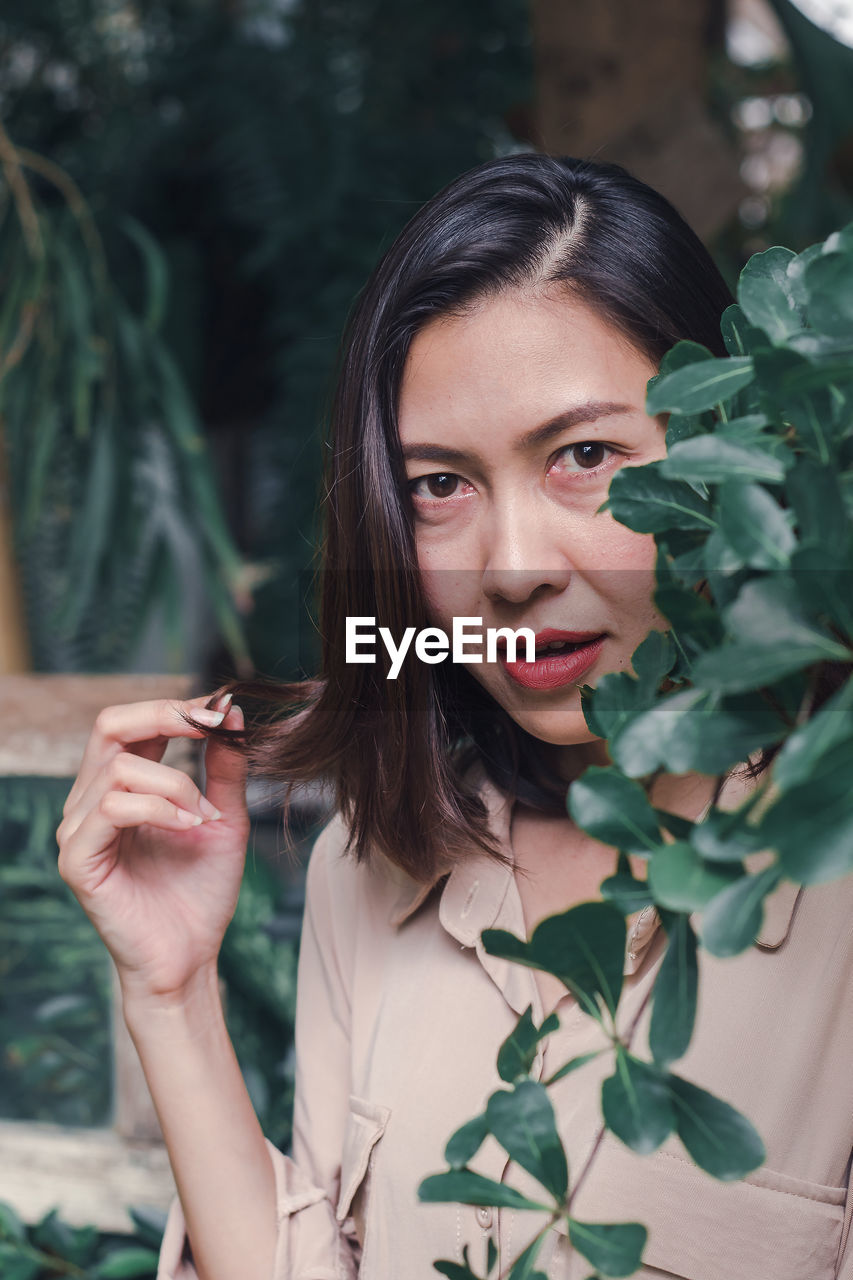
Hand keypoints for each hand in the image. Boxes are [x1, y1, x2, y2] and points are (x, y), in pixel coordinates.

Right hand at [56, 692, 249, 1002]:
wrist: (190, 956)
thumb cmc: (201, 891)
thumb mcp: (225, 816)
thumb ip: (225, 766)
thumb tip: (230, 710)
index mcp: (120, 786)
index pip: (131, 722)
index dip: (175, 707)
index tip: (221, 711)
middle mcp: (91, 801)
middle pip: (109, 725)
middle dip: (165, 716)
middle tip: (211, 727)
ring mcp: (78, 829)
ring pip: (120, 767)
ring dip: (176, 783)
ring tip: (205, 817)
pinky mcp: (78, 859)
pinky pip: (112, 808)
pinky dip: (159, 809)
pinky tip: (190, 827)